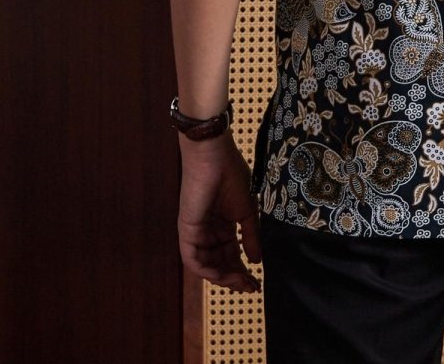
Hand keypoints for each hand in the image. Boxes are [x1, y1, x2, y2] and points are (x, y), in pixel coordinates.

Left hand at [177, 132, 262, 292]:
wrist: (214, 157)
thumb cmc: (231, 175)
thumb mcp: (247, 209)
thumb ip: (250, 235)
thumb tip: (256, 261)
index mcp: (222, 224)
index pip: (231, 253)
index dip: (243, 270)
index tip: (256, 282)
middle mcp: (208, 232)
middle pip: (220, 263)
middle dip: (234, 278)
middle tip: (250, 287)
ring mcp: (196, 233)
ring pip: (206, 265)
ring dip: (222, 277)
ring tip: (240, 282)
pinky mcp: (187, 231)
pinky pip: (193, 259)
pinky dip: (207, 270)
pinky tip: (223, 275)